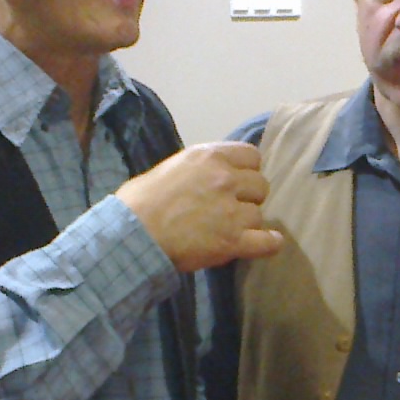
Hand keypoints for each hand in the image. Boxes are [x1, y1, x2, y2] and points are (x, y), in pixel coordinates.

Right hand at [117, 142, 285, 271]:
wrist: (131, 234)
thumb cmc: (138, 202)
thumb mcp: (169, 168)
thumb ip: (197, 170)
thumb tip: (205, 178)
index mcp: (209, 157)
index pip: (252, 156)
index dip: (247, 171)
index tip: (238, 182)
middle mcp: (225, 179)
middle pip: (261, 185)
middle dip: (249, 197)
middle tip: (232, 209)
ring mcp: (232, 211)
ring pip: (259, 215)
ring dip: (248, 223)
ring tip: (230, 231)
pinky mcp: (233, 241)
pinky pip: (268, 242)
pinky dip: (268, 244)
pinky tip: (266, 244)